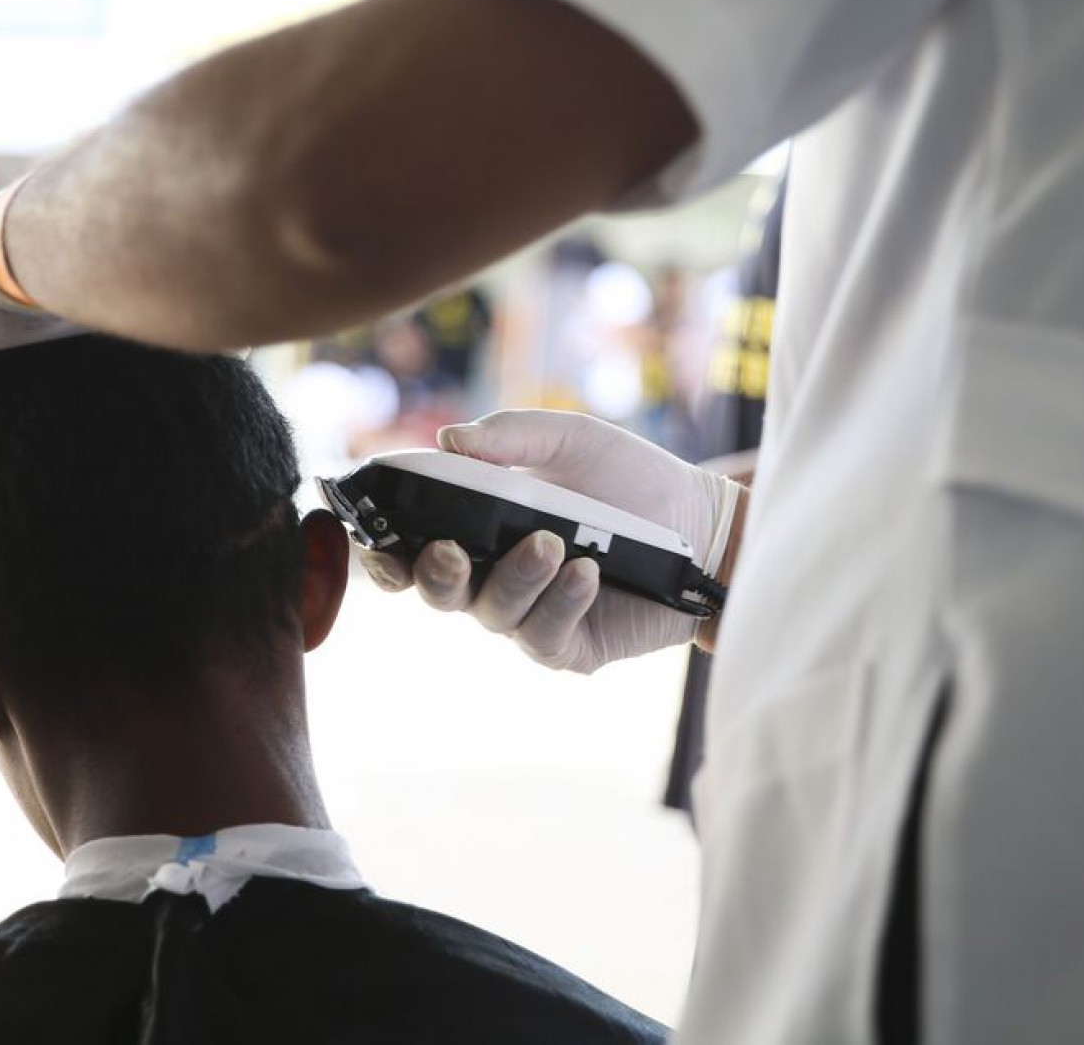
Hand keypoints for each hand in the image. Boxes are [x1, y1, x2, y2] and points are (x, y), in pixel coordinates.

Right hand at [360, 409, 729, 673]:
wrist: (704, 522)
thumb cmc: (631, 478)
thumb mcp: (570, 440)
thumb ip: (509, 436)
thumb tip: (448, 436)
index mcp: (477, 529)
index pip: (412, 549)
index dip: (386, 552)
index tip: (379, 538)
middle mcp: (493, 577)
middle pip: (438, 591)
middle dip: (434, 574)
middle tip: (449, 549)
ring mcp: (530, 616)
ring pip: (492, 613)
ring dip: (516, 577)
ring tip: (553, 544)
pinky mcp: (572, 648)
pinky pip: (545, 636)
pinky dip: (560, 602)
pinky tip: (585, 573)